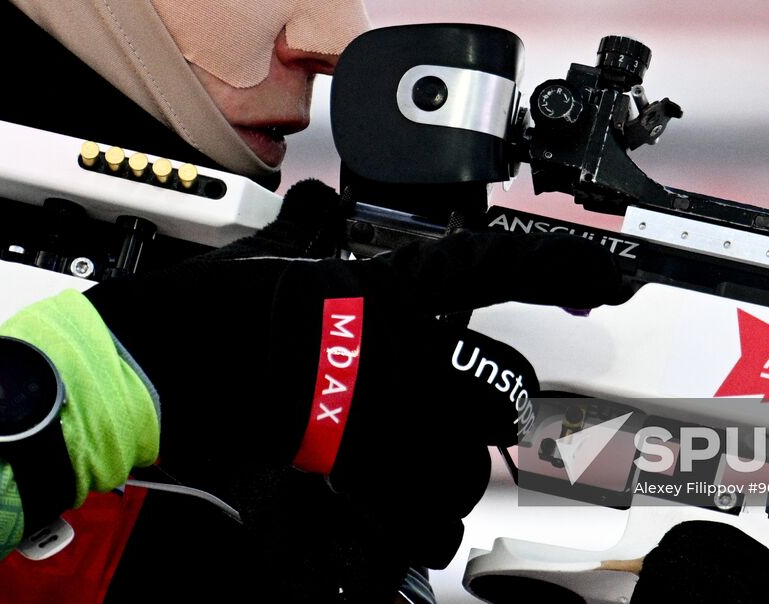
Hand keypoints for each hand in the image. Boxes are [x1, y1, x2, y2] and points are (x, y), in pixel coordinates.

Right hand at [88, 180, 629, 568]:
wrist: (149, 365)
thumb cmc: (209, 307)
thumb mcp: (274, 255)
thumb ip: (314, 235)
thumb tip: (319, 208)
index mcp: (390, 290)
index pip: (500, 267)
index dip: (569, 267)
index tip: (619, 275)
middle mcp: (400, 356)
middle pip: (497, 394)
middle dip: (483, 412)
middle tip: (452, 419)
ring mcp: (375, 424)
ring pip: (457, 475)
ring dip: (442, 488)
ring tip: (409, 490)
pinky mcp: (338, 484)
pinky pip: (398, 541)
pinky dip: (394, 557)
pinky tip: (385, 560)